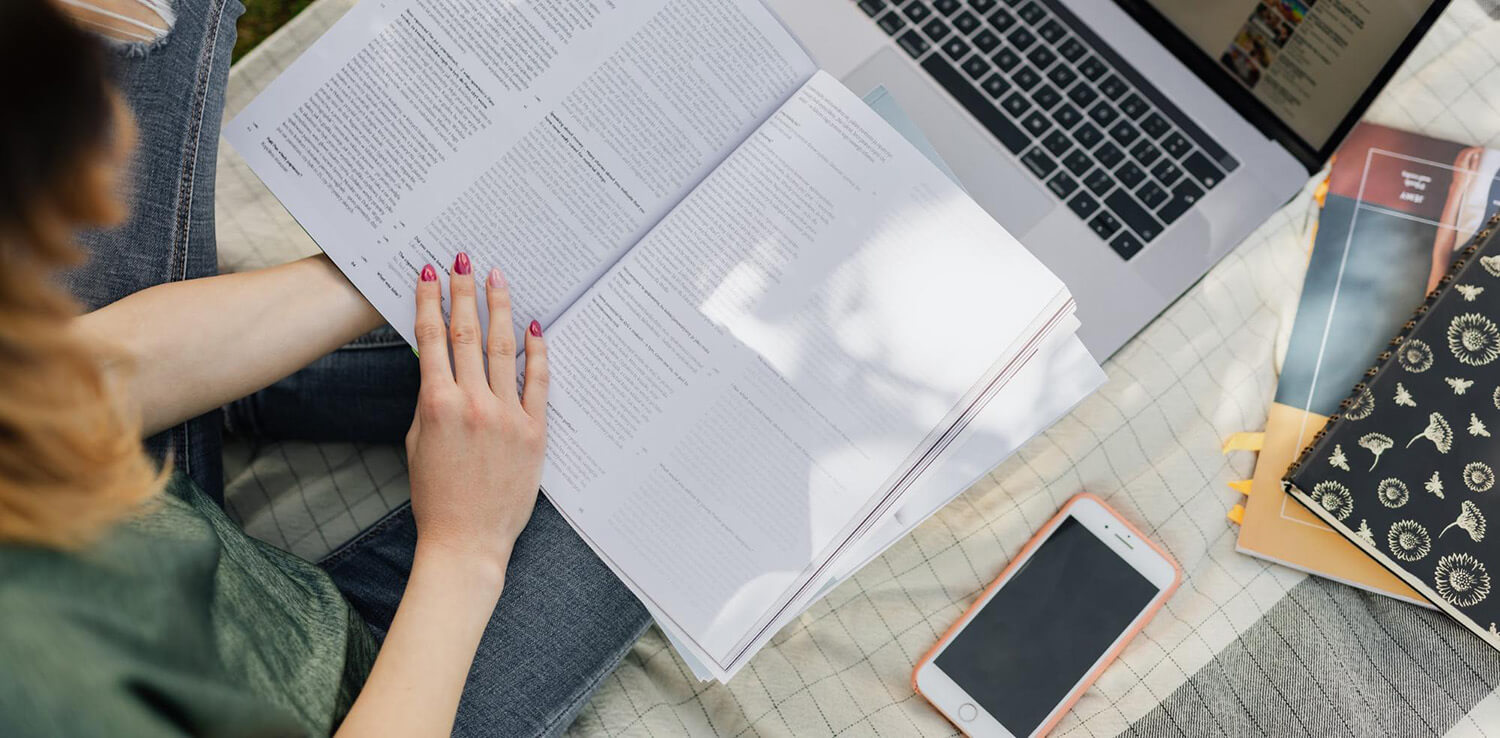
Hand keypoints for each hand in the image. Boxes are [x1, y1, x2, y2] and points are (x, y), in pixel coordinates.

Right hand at [405, 252, 548, 578]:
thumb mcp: (419, 443)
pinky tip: (534, 326)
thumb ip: (431, 400)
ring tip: (496, 278)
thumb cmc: (437, 496)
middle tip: (461, 259)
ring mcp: (507, 415)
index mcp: (437, 405)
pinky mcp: (534, 431)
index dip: (428, 302)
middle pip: (467, 334)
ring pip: (503, 349)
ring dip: (498, 308)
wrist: (467, 540)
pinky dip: (536, 352)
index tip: (427, 273)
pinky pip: (538, 381)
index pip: (432, 339)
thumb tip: (440, 364)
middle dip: (462, 292)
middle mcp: (473, 404)